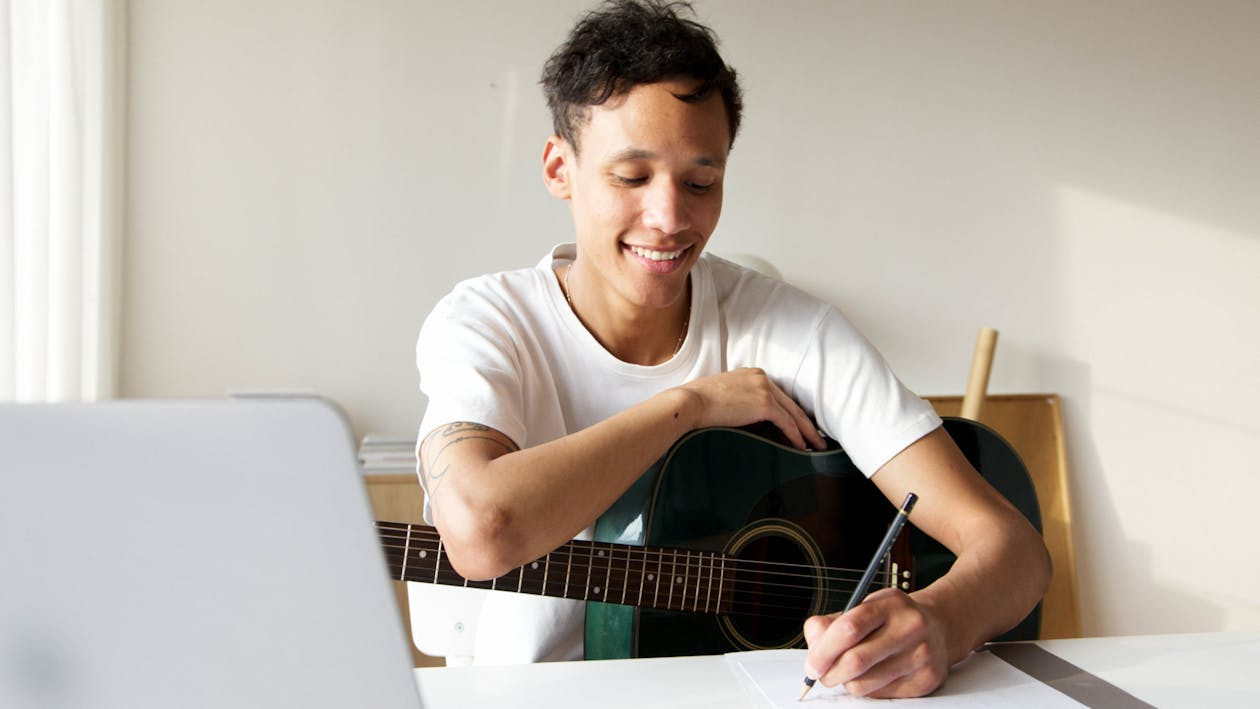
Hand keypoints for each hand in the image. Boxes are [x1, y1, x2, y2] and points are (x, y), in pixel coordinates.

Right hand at [675, 368, 825, 449]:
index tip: (799, 426)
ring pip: (793, 413)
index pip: (778, 395)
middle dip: (805, 422)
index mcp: (751, 374)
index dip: (790, 412)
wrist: (689, 403)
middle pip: (790, 403)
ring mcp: (764, 389)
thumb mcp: (722, 397)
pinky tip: (800, 446)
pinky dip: (796, 436)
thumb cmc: (696, 404)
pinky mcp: (764, 403)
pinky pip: (787, 422)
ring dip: (806, 432)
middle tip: (816, 438)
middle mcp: (761, 377)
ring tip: (815, 446)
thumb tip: (748, 422)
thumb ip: (739, 404)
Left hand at [801, 587, 949, 697]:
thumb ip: (834, 622)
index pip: (849, 628)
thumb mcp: (866, 606)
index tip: (811, 664)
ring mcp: (920, 656)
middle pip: (856, 661)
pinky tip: (872, 675)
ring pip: (865, 684)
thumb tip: (814, 642)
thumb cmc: (894, 617)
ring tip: (849, 672)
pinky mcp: (925, 680)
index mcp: (891, 604)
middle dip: (829, 673)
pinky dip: (867, 689)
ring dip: (847, 683)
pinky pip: (880, 695)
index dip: (823, 650)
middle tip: (821, 674)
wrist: (940, 627)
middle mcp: (910, 628)